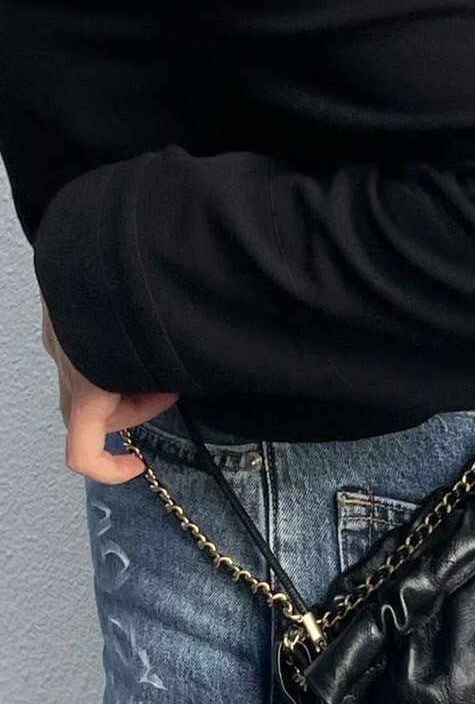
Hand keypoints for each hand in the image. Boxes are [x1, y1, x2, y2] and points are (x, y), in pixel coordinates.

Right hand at [41, 295, 179, 483]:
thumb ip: (172, 380)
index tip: (140, 463)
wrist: (117, 233)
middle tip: (169, 382)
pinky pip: (82, 343)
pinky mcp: (63, 306)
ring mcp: (60, 333)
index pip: (81, 453)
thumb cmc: (151, 296)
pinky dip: (109, 348)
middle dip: (130, 409)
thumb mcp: (177, 352)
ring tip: (160, 348)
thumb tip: (185, 386)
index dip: (110, 469)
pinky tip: (139, 331)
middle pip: (91, 414)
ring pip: (87, 376)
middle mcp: (67, 362)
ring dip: (121, 376)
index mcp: (89, 384)